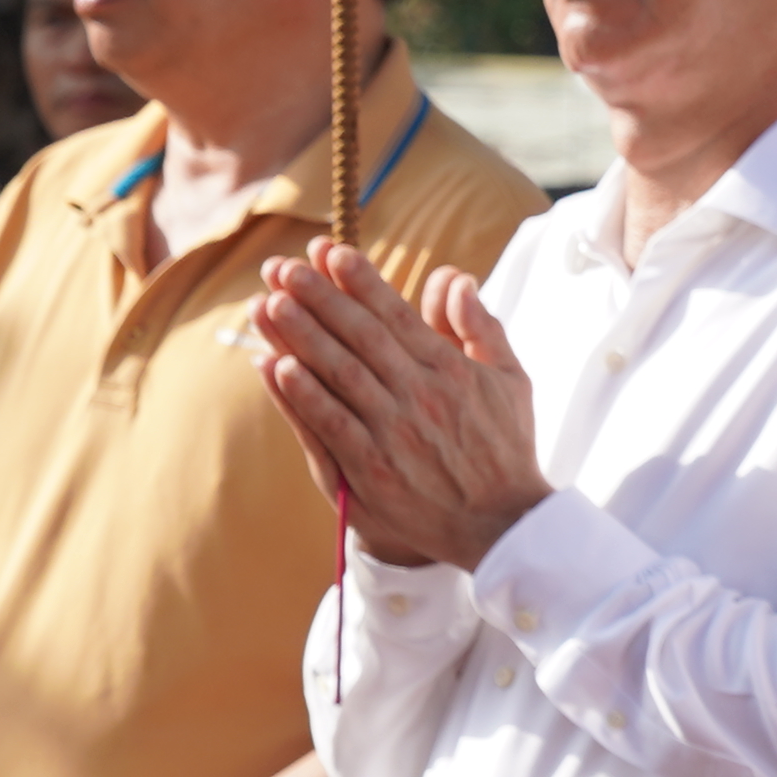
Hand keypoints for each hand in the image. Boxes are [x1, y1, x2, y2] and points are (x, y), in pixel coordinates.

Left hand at [250, 242, 549, 571]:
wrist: (501, 524)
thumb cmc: (504, 447)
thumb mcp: (510, 379)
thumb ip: (480, 326)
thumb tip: (455, 279)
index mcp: (451, 370)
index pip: (396, 314)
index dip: (361, 281)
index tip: (330, 252)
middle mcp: (419, 396)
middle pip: (359, 337)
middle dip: (318, 298)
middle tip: (280, 268)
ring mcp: (391, 434)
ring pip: (337, 375)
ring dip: (299, 338)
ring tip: (266, 305)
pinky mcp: (368, 472)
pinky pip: (328, 427)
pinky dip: (301, 397)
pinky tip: (275, 368)